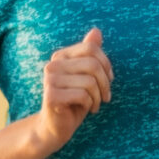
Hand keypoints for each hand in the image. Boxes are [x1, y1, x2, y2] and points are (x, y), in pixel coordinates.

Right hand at [34, 28, 111, 149]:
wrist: (55, 127)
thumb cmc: (73, 101)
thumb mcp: (86, 76)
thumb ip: (89, 54)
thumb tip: (96, 31)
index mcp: (60, 56)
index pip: (91, 49)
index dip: (106, 64)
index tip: (109, 79)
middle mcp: (53, 65)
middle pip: (92, 64)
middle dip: (105, 83)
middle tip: (105, 97)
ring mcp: (50, 80)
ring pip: (89, 81)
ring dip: (98, 96)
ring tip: (96, 104)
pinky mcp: (51, 95)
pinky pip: (82, 95)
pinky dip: (90, 104)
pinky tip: (87, 109)